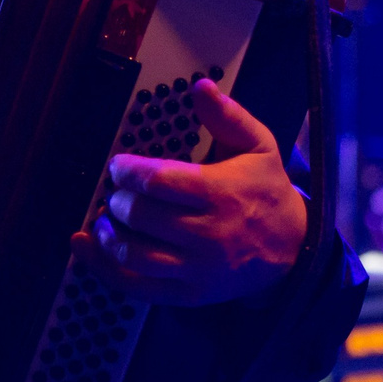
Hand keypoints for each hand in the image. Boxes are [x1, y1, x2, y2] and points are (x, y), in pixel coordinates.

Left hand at [71, 78, 307, 305]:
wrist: (296, 249)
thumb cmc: (267, 193)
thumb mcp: (259, 146)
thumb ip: (228, 116)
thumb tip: (200, 87)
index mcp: (220, 193)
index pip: (157, 181)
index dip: (127, 171)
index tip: (119, 166)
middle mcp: (208, 234)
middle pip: (140, 216)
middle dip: (117, 199)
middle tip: (116, 192)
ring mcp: (197, 269)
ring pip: (134, 254)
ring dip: (108, 233)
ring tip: (105, 218)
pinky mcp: (189, 295)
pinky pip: (137, 287)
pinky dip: (103, 269)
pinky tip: (86, 247)